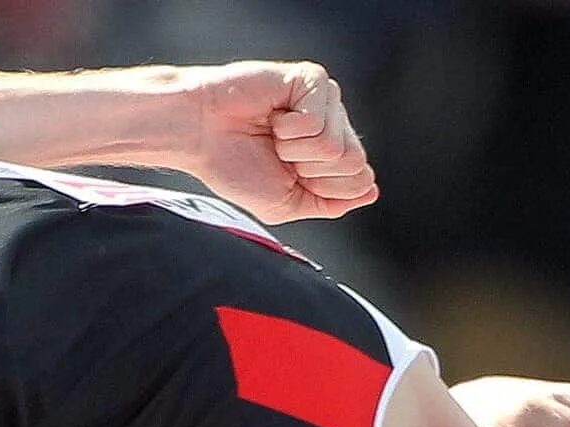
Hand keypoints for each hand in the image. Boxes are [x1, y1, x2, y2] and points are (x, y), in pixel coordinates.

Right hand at [177, 61, 376, 223]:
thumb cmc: (234, 165)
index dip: (321, 188)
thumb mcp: (286, 203)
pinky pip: (318, 124)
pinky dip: (289, 130)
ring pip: (336, 147)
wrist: (198, 135)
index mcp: (332, 153)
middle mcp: (335, 123)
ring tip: (273, 134)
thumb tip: (371, 190)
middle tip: (279, 153)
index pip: (360, 181)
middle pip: (355, 164)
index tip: (288, 175)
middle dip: (310, 171)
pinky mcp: (313, 79)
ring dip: (294, 151)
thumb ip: (330, 202)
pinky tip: (273, 116)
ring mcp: (326, 99)